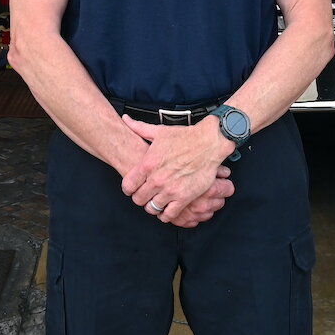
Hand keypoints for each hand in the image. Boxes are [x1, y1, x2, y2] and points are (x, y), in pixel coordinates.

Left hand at [119, 116, 236, 218]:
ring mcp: (170, 190)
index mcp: (148, 164)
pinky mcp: (184, 197)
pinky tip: (167, 209)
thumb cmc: (184, 137)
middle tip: (146, 195)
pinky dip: (166, 215)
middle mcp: (157, 179)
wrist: (209, 142)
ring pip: (152, 208)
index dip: (128, 188)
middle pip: (138, 199)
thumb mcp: (159, 131)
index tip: (133, 188)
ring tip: (156, 202)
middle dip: (140, 198)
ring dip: (153, 206)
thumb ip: (139, 128)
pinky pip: (169, 215)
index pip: (128, 186)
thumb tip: (125, 119)